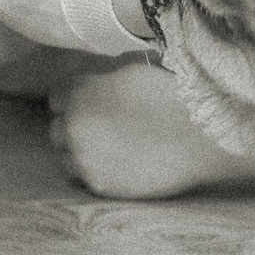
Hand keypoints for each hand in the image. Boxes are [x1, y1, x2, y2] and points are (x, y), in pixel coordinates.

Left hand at [47, 61, 254, 198]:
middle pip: (57, 129)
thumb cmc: (171, 95)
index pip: (55, 99)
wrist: (199, 134)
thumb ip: (102, 77)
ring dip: (82, 152)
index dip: (74, 102)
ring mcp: (82, 158)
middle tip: (104, 129)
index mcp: (79, 91)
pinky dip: (98, 171)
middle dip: (75, 127)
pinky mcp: (98, 184)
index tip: (91, 106)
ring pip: (66, 156)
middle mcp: (72, 125)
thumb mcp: (130, 70)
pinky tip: (121, 164)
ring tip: (111, 149)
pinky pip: (86, 178)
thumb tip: (95, 78)